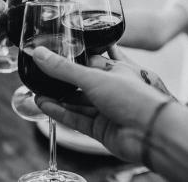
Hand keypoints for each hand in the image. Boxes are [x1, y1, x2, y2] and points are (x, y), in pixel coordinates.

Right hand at [33, 47, 167, 162]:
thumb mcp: (93, 77)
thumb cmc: (133, 98)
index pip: (88, 60)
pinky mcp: (100, 128)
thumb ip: (63, 68)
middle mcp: (110, 89)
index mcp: (115, 70)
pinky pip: (76, 118)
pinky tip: (44, 105)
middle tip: (40, 75)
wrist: (150, 133)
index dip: (70, 58)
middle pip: (80, 83)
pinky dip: (60, 112)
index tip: (51, 55)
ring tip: (36, 91)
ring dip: (57, 98)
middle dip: (61, 81)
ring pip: (77, 102)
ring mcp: (105, 110)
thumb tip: (39, 54)